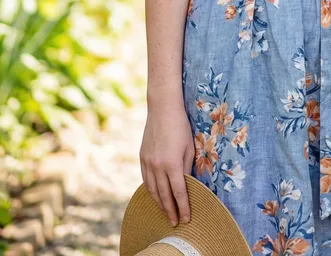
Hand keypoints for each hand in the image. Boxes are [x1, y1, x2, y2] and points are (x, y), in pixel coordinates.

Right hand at [140, 101, 194, 225]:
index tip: (186, 218)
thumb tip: (186, 184)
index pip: (178, 192)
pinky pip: (145, 179)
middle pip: (164, 195)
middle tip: (174, 222)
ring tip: (166, 212)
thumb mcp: (189, 147)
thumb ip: (187, 168)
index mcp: (172, 164)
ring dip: (159, 203)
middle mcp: (157, 166)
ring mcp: (147, 162)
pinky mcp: (142, 158)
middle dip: (170, 210)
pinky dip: (150, 190)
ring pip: (152, 190)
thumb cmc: (181, 126)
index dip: (182, 207)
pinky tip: (155, 195)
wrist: (162, 109)